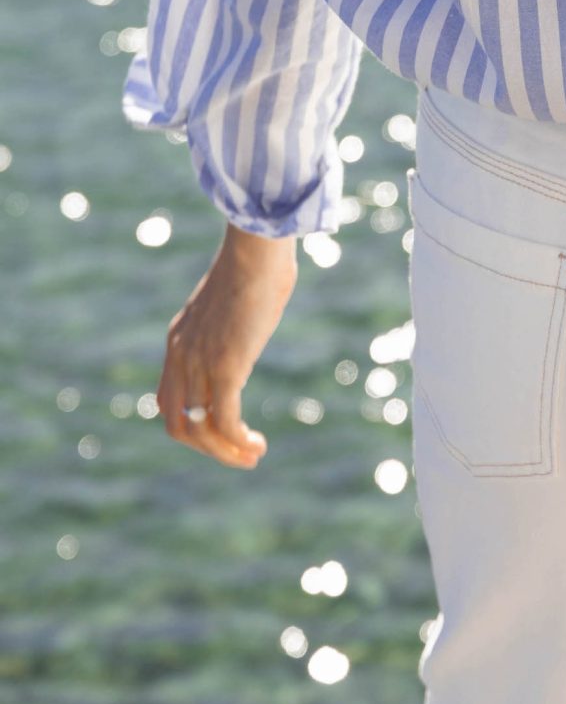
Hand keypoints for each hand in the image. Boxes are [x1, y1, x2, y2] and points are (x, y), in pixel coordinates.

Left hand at [157, 222, 297, 467]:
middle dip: (206, 448)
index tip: (224, 430)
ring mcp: (200, 363)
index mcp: (179, 340)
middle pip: (175, 424)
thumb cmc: (258, 262)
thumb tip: (254, 313)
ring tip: (252, 456)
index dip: (192, 424)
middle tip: (238, 453)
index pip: (169, 400)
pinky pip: (223, 421)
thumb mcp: (234, 300)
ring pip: (198, 430)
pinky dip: (237, 442)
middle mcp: (181, 356)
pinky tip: (256, 445)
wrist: (257, 248)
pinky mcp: (225, 367)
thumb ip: (233, 320)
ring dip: (224, 452)